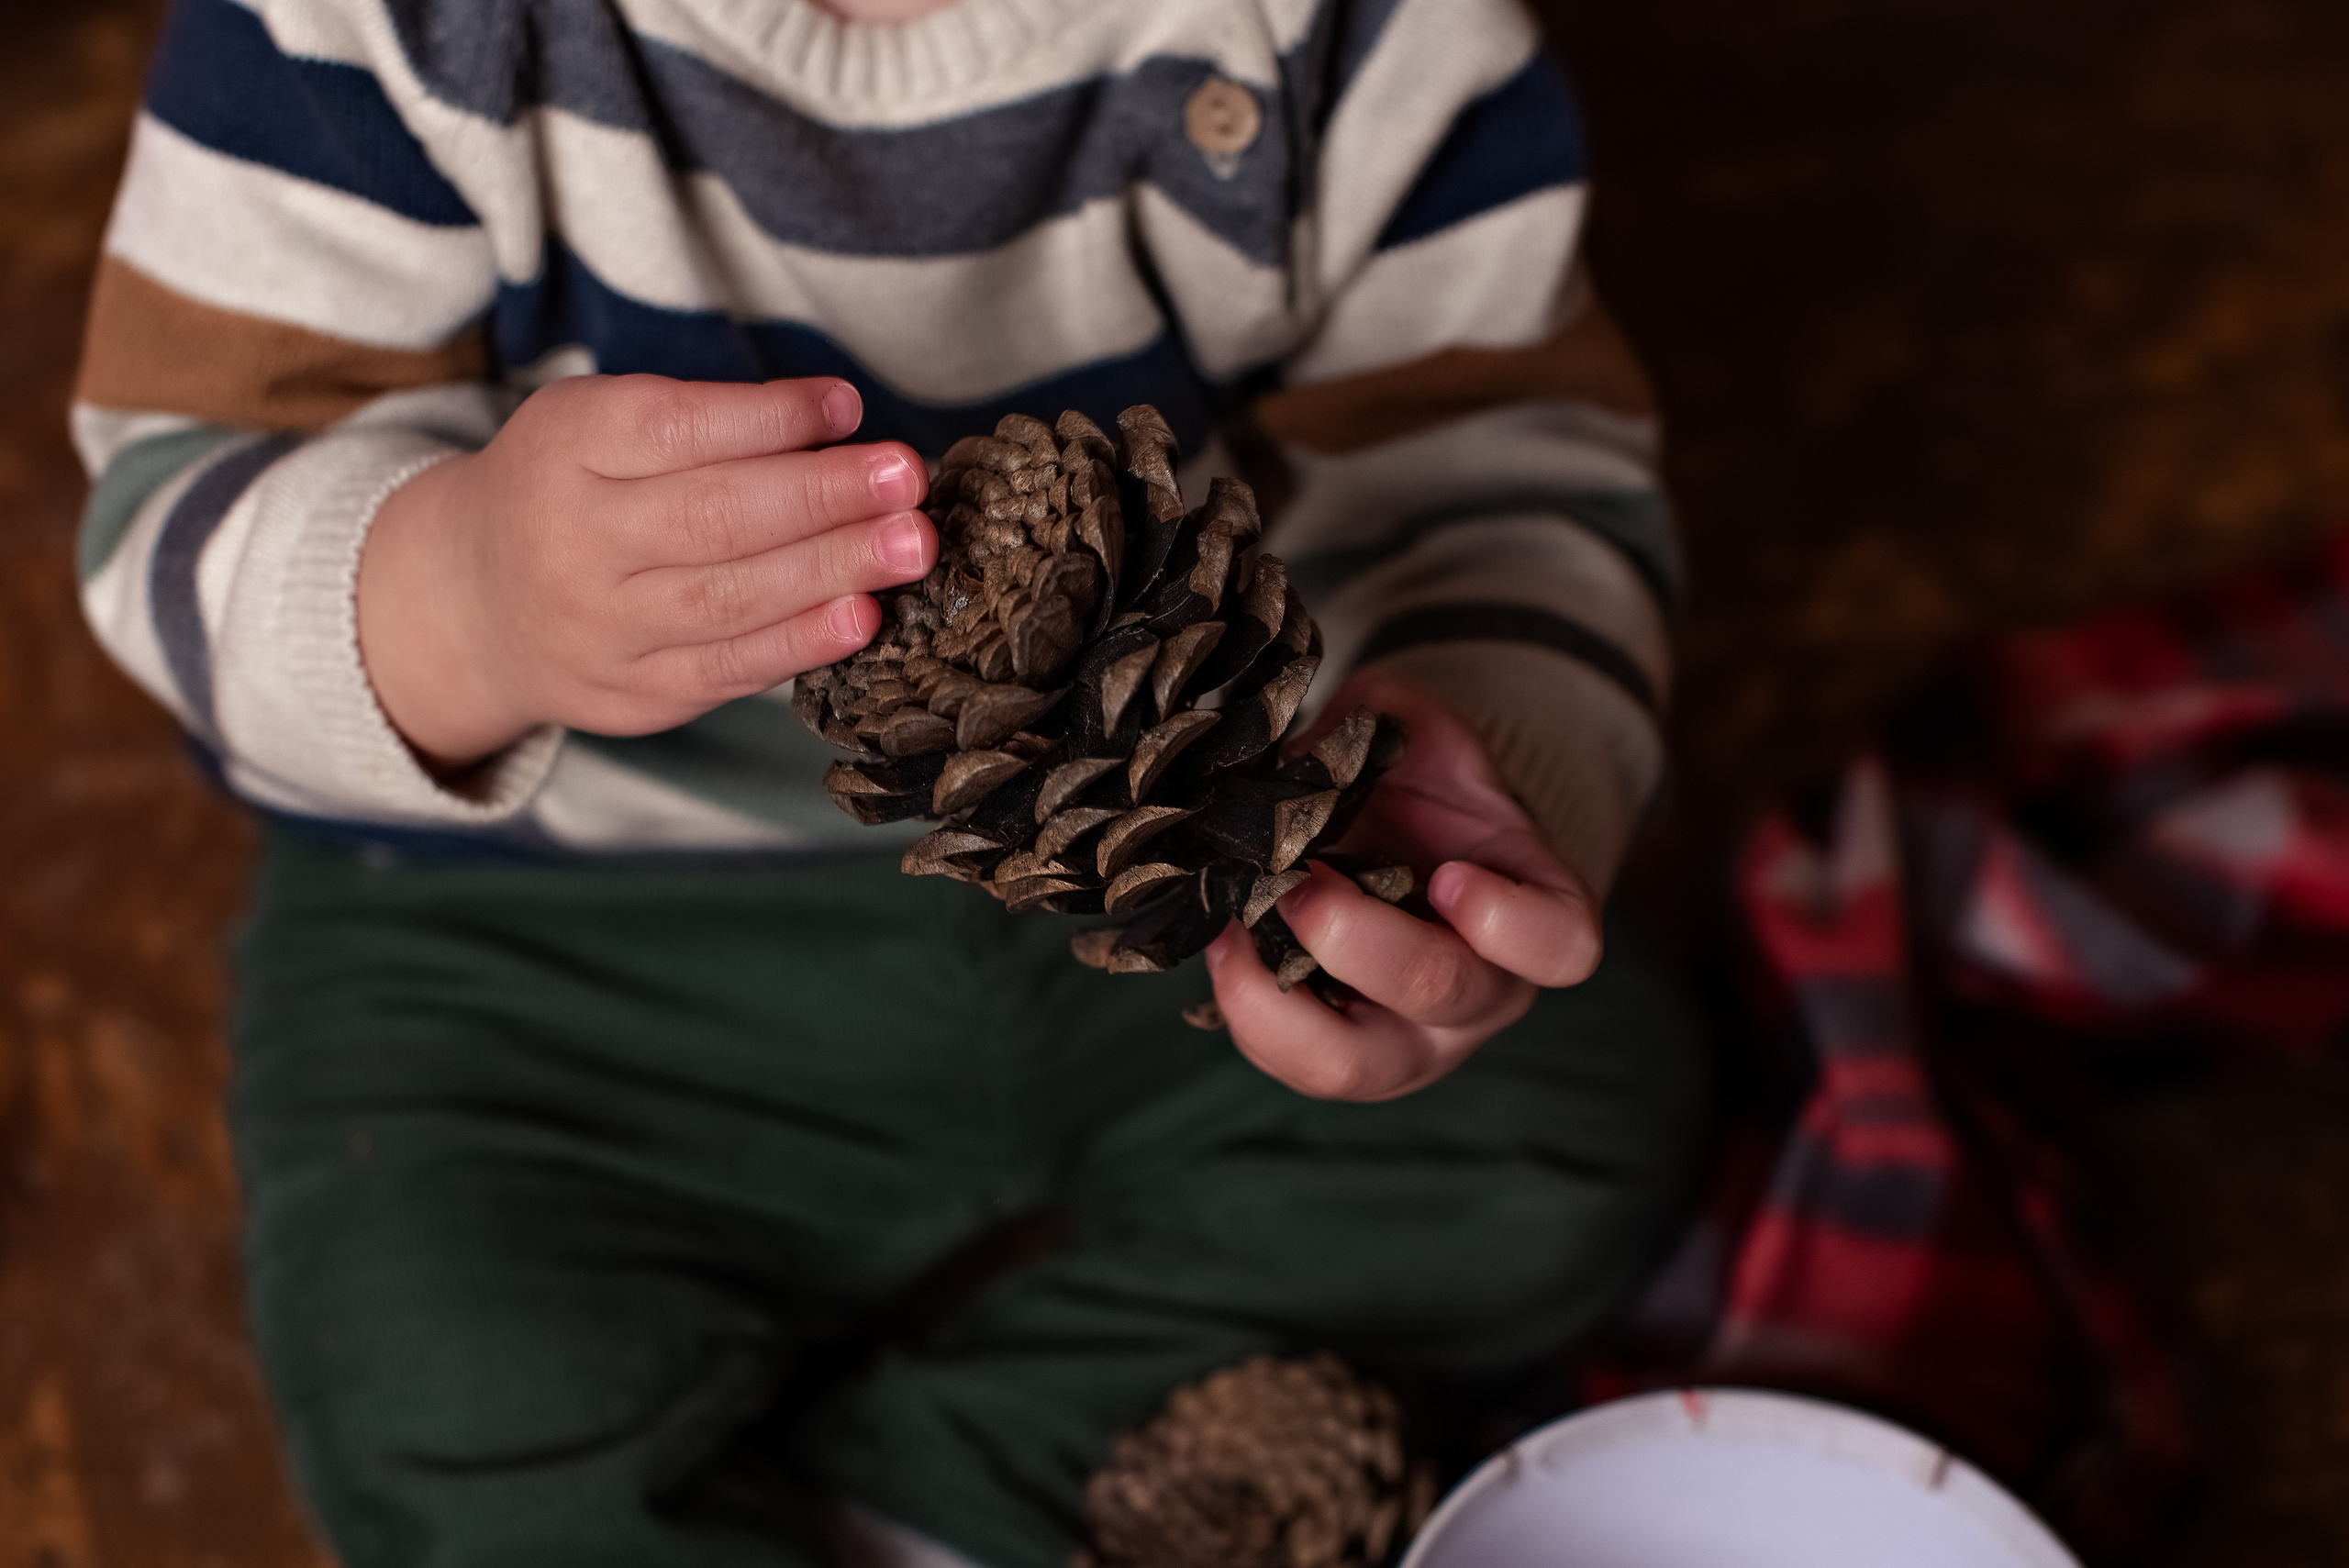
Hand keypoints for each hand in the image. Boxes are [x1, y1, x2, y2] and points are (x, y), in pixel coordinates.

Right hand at [357, 374, 933, 768]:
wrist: (472, 603)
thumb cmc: (568, 489)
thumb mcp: (598, 423)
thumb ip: (704, 420)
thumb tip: (837, 423)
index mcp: (567, 448)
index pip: (678, 428)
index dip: (770, 419)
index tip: (848, 408)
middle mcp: (575, 540)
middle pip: (712, 517)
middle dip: (822, 497)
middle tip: (905, 480)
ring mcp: (601, 628)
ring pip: (727, 599)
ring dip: (831, 571)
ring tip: (909, 545)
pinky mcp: (632, 694)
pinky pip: (725, 669)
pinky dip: (799, 645)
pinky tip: (862, 618)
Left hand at [1203, 667, 1601, 1100]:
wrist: (1382, 832)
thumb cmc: (1417, 785)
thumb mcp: (1417, 730)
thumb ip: (1383, 724)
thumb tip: (1305, 756)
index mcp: (1536, 912)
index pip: (1560, 946)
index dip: (1510, 922)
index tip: (1451, 875)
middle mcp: (1482, 992)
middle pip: (1441, 998)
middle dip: (1357, 941)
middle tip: (1295, 883)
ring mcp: (1408, 1037)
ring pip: (1352, 1065)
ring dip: (1281, 1000)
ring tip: (1234, 929)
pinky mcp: (1336, 1054)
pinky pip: (1288, 1061)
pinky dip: (1244, 1008)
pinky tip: (1222, 942)